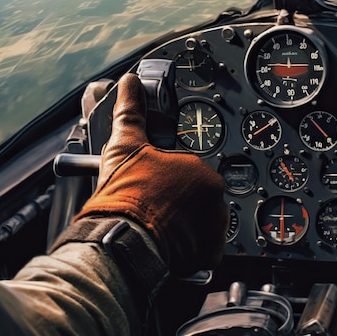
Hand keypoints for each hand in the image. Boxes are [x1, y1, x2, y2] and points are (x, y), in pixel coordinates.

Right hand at [75, 73, 227, 275]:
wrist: (120, 242)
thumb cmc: (123, 196)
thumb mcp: (125, 146)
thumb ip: (131, 112)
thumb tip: (130, 84)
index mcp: (200, 169)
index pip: (189, 172)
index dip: (168, 181)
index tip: (153, 190)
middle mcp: (215, 195)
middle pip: (198, 196)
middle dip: (179, 202)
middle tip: (154, 208)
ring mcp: (216, 225)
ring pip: (204, 222)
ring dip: (187, 224)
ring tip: (159, 227)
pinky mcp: (211, 252)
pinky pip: (206, 248)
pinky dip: (192, 248)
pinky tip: (171, 244)